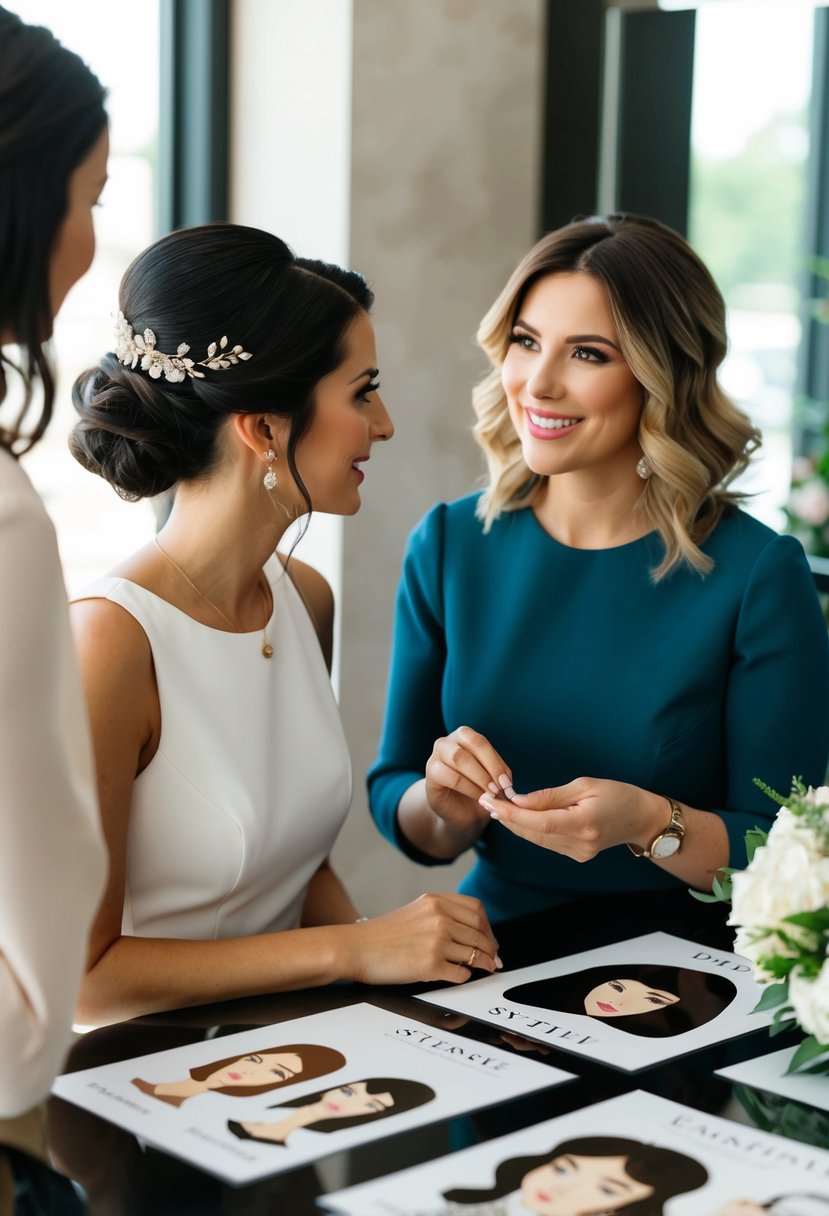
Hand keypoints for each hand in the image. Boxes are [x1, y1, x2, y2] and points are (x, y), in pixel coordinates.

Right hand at [351, 892, 501, 985]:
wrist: (357, 948)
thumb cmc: (381, 933)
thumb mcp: (414, 910)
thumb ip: (440, 914)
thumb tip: (470, 931)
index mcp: (435, 901)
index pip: (476, 910)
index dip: (487, 926)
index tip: (490, 937)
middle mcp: (439, 918)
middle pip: (480, 932)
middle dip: (491, 947)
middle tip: (494, 957)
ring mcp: (436, 941)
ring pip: (475, 953)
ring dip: (484, 963)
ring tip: (487, 968)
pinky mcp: (431, 965)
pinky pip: (461, 973)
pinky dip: (465, 976)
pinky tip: (461, 975)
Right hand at [425, 726, 513, 837]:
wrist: (457, 811)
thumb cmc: (476, 791)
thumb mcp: (492, 779)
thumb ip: (500, 774)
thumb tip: (506, 779)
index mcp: (463, 737)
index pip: (481, 742)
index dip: (496, 761)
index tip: (507, 782)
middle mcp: (447, 742)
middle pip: (472, 744)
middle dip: (490, 767)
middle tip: (500, 788)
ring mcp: (436, 756)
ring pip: (460, 758)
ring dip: (480, 778)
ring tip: (491, 793)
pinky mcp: (431, 774)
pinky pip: (451, 777)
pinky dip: (470, 788)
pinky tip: (480, 798)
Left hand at [479, 777, 664, 861]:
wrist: (642, 818)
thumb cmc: (617, 794)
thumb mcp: (584, 785)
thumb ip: (550, 796)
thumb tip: (518, 799)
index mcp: (583, 824)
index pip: (538, 821)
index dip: (511, 813)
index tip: (491, 800)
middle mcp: (580, 843)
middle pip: (533, 833)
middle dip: (507, 817)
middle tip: (485, 799)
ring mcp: (579, 853)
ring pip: (537, 839)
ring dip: (515, 823)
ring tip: (495, 805)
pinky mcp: (577, 855)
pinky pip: (546, 842)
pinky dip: (530, 829)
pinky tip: (516, 816)